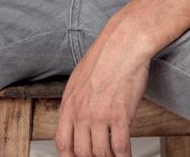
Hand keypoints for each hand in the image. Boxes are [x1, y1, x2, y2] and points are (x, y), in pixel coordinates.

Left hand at [54, 27, 151, 156]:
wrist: (123, 44)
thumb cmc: (105, 56)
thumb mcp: (79, 78)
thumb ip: (76, 101)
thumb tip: (76, 118)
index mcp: (69, 103)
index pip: (62, 142)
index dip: (70, 156)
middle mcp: (81, 113)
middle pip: (82, 151)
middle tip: (100, 155)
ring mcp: (100, 116)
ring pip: (101, 153)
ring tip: (114, 156)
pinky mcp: (120, 116)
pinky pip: (120, 147)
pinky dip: (124, 156)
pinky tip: (126, 155)